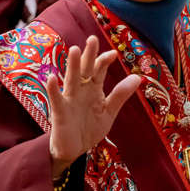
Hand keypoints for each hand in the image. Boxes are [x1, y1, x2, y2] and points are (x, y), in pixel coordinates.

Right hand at [46, 36, 141, 177]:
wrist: (74, 151)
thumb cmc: (89, 128)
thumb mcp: (108, 112)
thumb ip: (120, 95)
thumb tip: (138, 77)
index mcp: (93, 89)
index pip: (98, 71)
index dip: (104, 61)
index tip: (114, 54)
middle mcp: (80, 91)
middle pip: (85, 70)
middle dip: (88, 55)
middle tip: (92, 39)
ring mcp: (69, 100)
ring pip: (71, 80)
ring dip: (72, 66)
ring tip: (74, 50)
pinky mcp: (60, 113)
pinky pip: (56, 100)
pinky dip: (53, 89)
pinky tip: (52, 78)